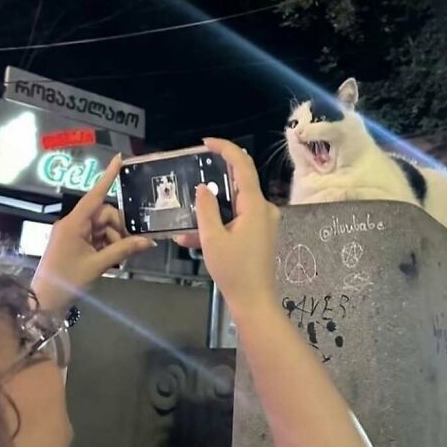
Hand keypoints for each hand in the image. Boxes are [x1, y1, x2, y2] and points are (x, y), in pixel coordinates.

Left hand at [31, 155, 154, 311]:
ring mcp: (73, 234)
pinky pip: (97, 237)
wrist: (44, 302)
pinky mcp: (74, 244)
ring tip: (116, 260)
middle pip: (104, 214)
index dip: (108, 177)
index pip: (95, 195)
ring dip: (114, 239)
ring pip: (103, 227)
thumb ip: (123, 250)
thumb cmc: (67, 280)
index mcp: (73, 223)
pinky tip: (111, 261)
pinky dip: (107, 246)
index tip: (118, 159)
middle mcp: (72, 224)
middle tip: (127, 248)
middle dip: (118, 228)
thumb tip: (148, 241)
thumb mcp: (98, 265)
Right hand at [175, 138, 279, 315]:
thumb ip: (206, 209)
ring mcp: (262, 222)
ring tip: (184, 223)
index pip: (243, 165)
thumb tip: (204, 187)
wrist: (254, 302)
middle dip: (213, 182)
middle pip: (238, 183)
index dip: (225, 149)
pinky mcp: (258, 235)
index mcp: (255, 205)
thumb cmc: (234, 270)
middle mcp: (263, 209)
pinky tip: (189, 240)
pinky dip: (216, 225)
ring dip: (209, 211)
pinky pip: (235, 220)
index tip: (206, 143)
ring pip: (233, 205)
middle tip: (191, 178)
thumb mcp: (213, 239)